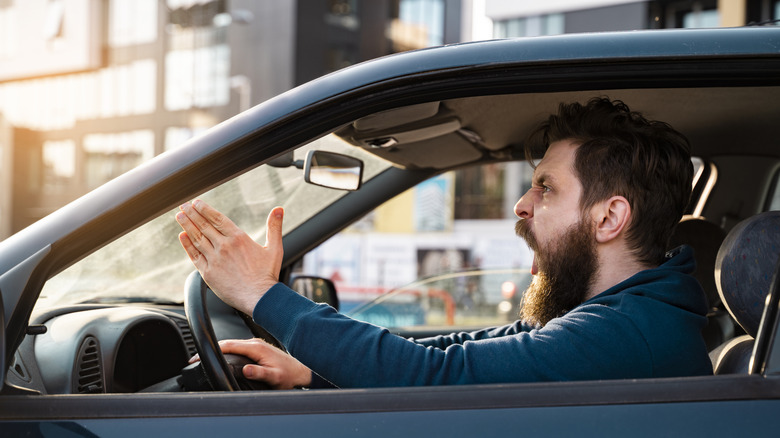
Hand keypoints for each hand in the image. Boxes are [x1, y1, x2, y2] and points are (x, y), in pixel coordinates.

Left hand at [176, 200, 283, 314]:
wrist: (259, 298)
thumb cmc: (267, 275)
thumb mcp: (274, 248)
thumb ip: (274, 227)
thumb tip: (279, 209)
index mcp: (239, 238)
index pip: (217, 218)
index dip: (205, 209)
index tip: (196, 202)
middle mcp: (224, 247)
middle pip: (204, 226)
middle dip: (192, 214)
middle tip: (183, 205)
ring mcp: (214, 260)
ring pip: (197, 238)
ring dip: (187, 226)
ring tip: (179, 216)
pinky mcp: (208, 273)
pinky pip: (195, 256)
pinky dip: (187, 245)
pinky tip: (182, 237)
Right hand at [190, 338, 312, 388]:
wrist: (300, 370)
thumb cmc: (289, 375)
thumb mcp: (275, 377)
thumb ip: (260, 373)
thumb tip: (246, 370)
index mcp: (256, 348)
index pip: (228, 345)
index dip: (212, 349)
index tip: (198, 355)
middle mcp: (254, 343)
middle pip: (227, 343)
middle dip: (210, 349)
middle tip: (194, 357)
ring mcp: (255, 345)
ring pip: (231, 345)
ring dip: (217, 349)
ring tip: (203, 357)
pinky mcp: (256, 348)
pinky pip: (237, 347)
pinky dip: (226, 351)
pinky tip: (220, 356)